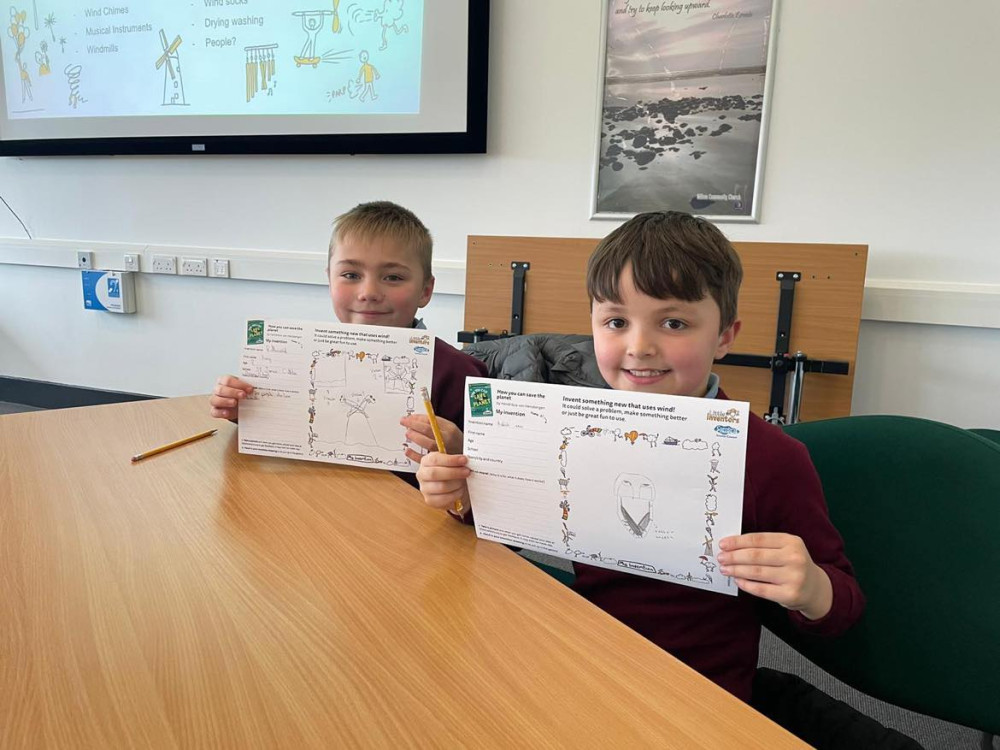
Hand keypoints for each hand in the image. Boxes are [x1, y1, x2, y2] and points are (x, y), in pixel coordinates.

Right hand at [209, 375, 252, 419]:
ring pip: (215, 400)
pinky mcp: (215, 411)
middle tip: (243, 395)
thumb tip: (262, 388)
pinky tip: (227, 413)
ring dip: (225, 401)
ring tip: (235, 403)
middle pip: (221, 389)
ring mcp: (215, 400)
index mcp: (224, 381)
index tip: (250, 388)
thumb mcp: (246, 389)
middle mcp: (218, 390)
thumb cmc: (242, 394)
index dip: (239, 384)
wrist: (240, 406)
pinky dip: (220, 412)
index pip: (228, 380)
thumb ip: (250, 387)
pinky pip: (214, 412)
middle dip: (233, 392)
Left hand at [400, 414, 463, 460]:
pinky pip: (425, 459)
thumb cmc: (456, 442)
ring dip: (415, 437)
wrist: (469, 459)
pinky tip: (408, 451)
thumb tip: (417, 417)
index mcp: (449, 429)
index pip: (431, 421)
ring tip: (408, 433)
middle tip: (404, 423)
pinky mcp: (440, 463)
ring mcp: (444, 451)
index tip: (408, 417)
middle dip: (413, 425)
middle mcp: (447, 440)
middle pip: (428, 430)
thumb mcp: (450, 429)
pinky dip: (414, 455)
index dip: (417, 419)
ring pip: (427, 443)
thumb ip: (436, 422)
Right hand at [415, 451, 470, 511]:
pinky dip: (455, 494)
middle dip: (454, 472)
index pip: (435, 459)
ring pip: (441, 487)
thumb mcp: (451, 462)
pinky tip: (459, 490)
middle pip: (434, 474)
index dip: (451, 460)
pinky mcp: (430, 500)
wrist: (450, 486)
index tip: (464, 460)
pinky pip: (444, 499)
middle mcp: (422, 474)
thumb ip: (456, 460)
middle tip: (466, 472)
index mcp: (426, 461)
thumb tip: (465, 461)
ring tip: (463, 482)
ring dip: (456, 484)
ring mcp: (424, 489)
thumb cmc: (450, 471)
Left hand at [717, 533, 832, 619]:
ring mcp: (794, 577)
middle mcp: (795, 558)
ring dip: (736, 570)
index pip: (758, 539)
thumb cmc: (792, 564)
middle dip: (734, 556)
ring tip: (725, 569)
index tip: (723, 544)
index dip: (738, 542)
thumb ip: (763, 546)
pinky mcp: (790, 594)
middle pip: (756, 556)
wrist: (815, 588)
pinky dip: (746, 584)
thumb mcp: (785, 548)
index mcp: (791, 541)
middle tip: (720, 558)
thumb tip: (731, 546)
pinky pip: (761, 589)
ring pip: (756, 572)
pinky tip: (737, 581)